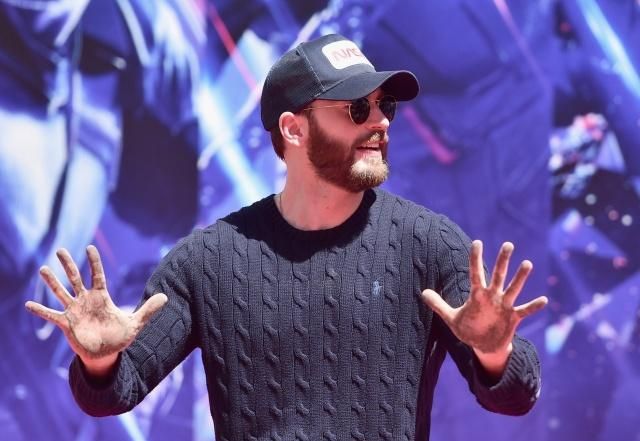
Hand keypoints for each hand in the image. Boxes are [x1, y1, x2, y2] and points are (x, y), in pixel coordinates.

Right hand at [25, 245, 166, 374]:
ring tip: (42, 269)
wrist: (106, 354)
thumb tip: (165, 297)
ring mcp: (74, 311)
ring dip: (52, 282)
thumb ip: (148, 310)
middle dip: (68, 265)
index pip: (97, 275)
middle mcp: (86, 300)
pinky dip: (41, 310)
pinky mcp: (66, 324)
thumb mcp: (135, 323)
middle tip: (60, 249)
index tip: (90, 248)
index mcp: (102, 297)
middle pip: (75, 278)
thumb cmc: (119, 336)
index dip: (94, 262)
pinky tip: (29, 304)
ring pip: (61, 292)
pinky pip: (51, 315)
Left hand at [421, 240, 546, 362]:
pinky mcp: (513, 318)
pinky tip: (544, 299)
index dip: (475, 259)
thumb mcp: (451, 318)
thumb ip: (438, 305)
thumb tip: (422, 292)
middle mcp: (493, 297)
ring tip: (527, 263)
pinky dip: (533, 306)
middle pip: (498, 276)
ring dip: (520, 278)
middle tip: (508, 244)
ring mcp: (504, 306)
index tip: (477, 242)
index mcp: (477, 295)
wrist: (483, 346)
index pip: (475, 273)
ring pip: (513, 289)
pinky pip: (524, 310)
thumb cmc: (469, 329)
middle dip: (502, 261)